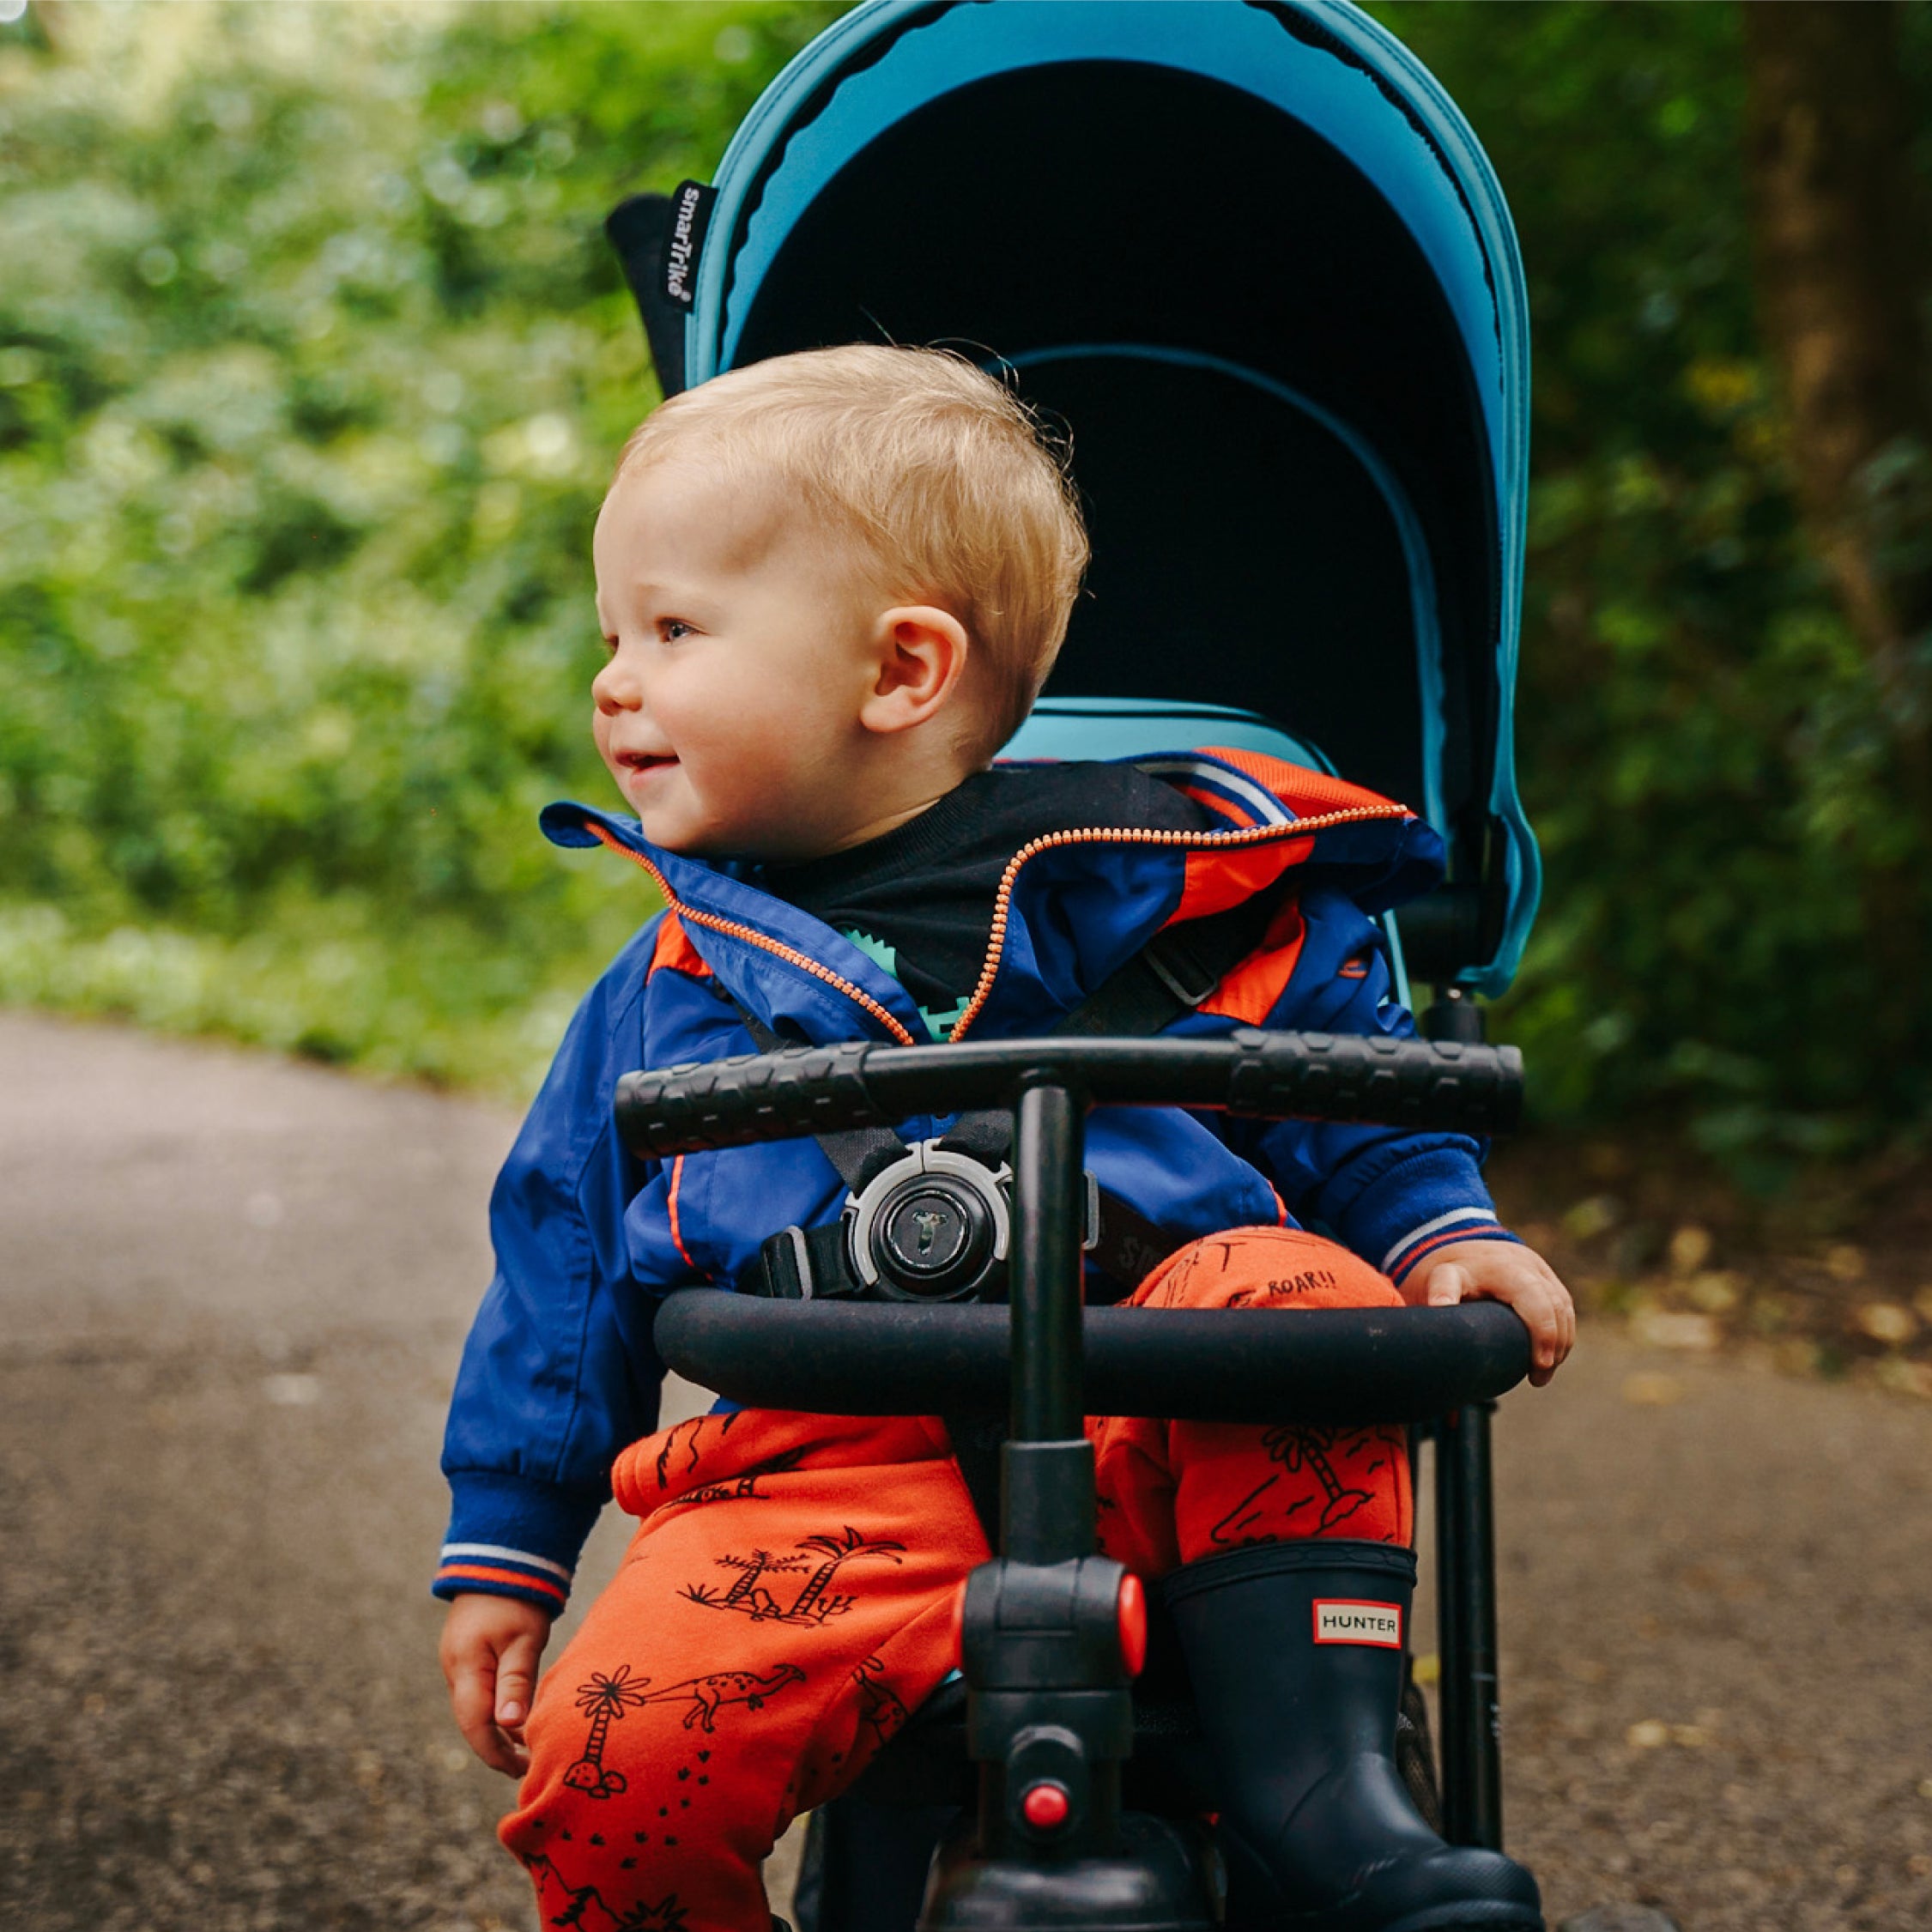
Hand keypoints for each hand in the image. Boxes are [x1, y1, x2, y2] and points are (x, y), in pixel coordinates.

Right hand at [440, 1592, 552, 1775]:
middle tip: (529, 1766)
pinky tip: (516, 1719)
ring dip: (497, 1731)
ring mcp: (459, 1663)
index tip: (521, 1770)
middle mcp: (456, 1670)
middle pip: (473, 1721)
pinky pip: (479, 1693)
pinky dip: (496, 1710)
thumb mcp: (523, 1640)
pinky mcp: (469, 1656)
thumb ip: (516, 1682)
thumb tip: (510, 1727)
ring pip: (476, 1709)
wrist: (502, 1559)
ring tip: (527, 1750)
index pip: (474, 1725)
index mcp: (465, 1668)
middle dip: (497, 1748)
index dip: (495, 1753)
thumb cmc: (517, 1599)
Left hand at [1402, 1239, 1574, 1386]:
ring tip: (1543, 1373)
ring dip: (1561, 1342)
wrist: (1460, 1244)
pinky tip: (1552, 1355)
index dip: (1543, 1332)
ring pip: (1564, 1308)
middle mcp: (1527, 1265)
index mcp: (1504, 1267)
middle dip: (1554, 1344)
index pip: (1536, 1300)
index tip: (1539, 1365)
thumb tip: (1438, 1306)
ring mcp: (1540, 1269)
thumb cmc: (1450, 1270)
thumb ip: (1442, 1290)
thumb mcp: (1441, 1276)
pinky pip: (1564, 1305)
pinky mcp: (1547, 1277)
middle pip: (1555, 1306)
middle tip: (1538, 1378)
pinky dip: (1562, 1331)